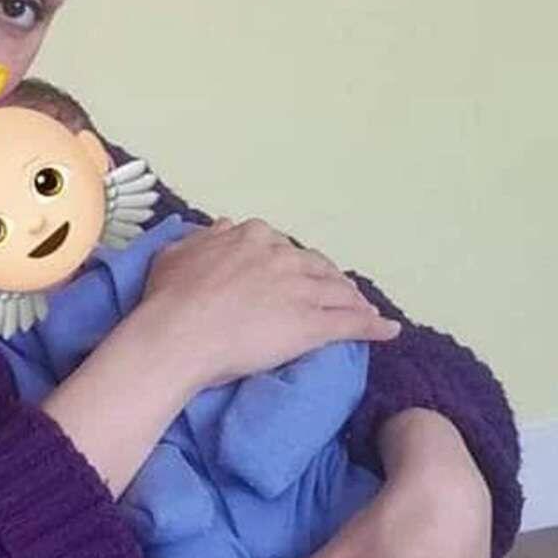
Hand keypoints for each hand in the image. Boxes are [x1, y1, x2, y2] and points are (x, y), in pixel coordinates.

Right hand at [139, 217, 401, 388]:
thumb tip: (225, 225)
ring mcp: (301, 289)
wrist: (179, 332)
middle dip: (329, 279)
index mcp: (253, 237)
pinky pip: (351, 323)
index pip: (284, 247)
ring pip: (338, 292)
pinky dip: (373, 326)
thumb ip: (205, 238)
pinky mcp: (313, 323)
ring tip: (364, 309)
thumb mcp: (178, 252)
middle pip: (317, 266)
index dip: (293, 263)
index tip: (295, 273)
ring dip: (354, 300)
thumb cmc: (170, 296)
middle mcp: (283, 257)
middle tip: (336, 292)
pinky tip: (388, 331)